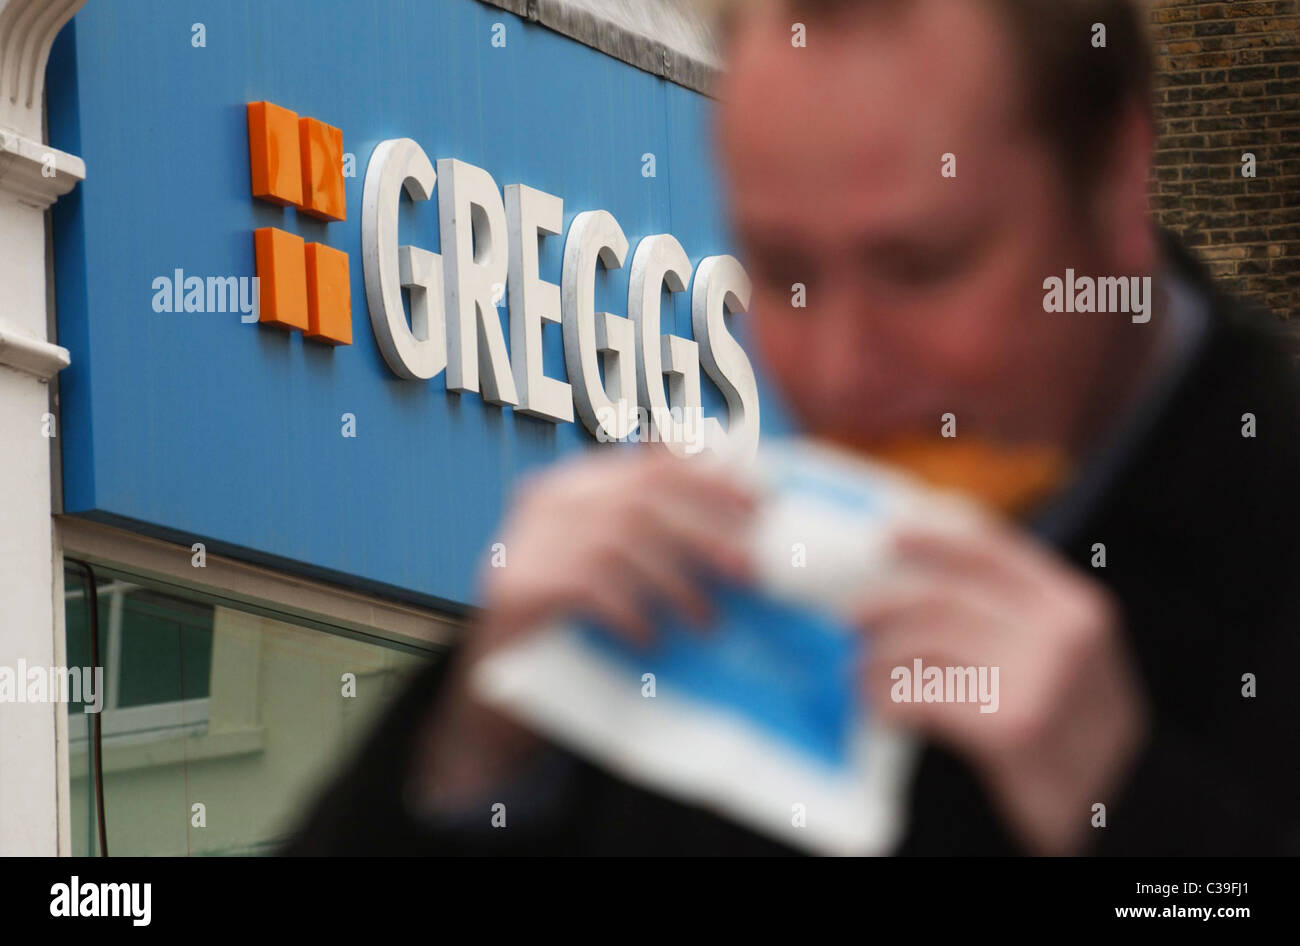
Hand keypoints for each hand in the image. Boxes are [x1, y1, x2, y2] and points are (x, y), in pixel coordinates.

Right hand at [415, 446, 755, 811]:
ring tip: (706, 619)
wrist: (499, 684)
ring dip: (674, 583)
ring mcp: (526, 542)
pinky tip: (650, 637)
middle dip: (703, 534)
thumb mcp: (616, 568)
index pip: (650, 465)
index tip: (757, 504)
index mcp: (577, 485)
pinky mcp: (516, 586)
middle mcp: (548, 502)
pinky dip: (629, 612)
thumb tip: (740, 525)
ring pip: (619, 543)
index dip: (709, 480)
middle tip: (746, 572)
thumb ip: (657, 535)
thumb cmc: (575, 622)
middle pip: (640, 501)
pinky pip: (587, 586)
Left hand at [855, 518, 1149, 853]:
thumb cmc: (1085, 736)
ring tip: (861, 675)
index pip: (993, 551)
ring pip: (925, 647)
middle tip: (853, 618)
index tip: (891, 536)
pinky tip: (880, 710)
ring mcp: (1036, 679)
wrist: (1127, 811)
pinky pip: (922, 697)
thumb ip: (1025, 619)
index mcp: (1075, 607)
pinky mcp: (1008, 726)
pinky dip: (888, 700)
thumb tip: (936, 591)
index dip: (935, 539)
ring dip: (879, 660)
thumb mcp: (1079, 662)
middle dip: (887, 606)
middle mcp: (1059, 634)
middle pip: (944, 600)